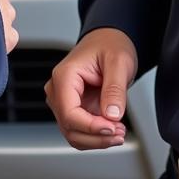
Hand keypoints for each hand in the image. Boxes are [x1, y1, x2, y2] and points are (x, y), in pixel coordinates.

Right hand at [45, 28, 136, 149]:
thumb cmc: (110, 44)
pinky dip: (96, 136)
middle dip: (96, 136)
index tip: (112, 128)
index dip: (90, 127)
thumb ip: (114, 89)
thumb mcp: (118, 62)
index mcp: (64, 76)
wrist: (109, 39)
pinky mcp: (74, 109)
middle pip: (70, 128)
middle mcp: (58, 90)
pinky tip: (113, 130)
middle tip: (120, 133)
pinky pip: (81, 131)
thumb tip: (112, 115)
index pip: (69, 113)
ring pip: (74, 134)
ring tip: (119, 133)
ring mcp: (64, 101)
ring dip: (97, 140)